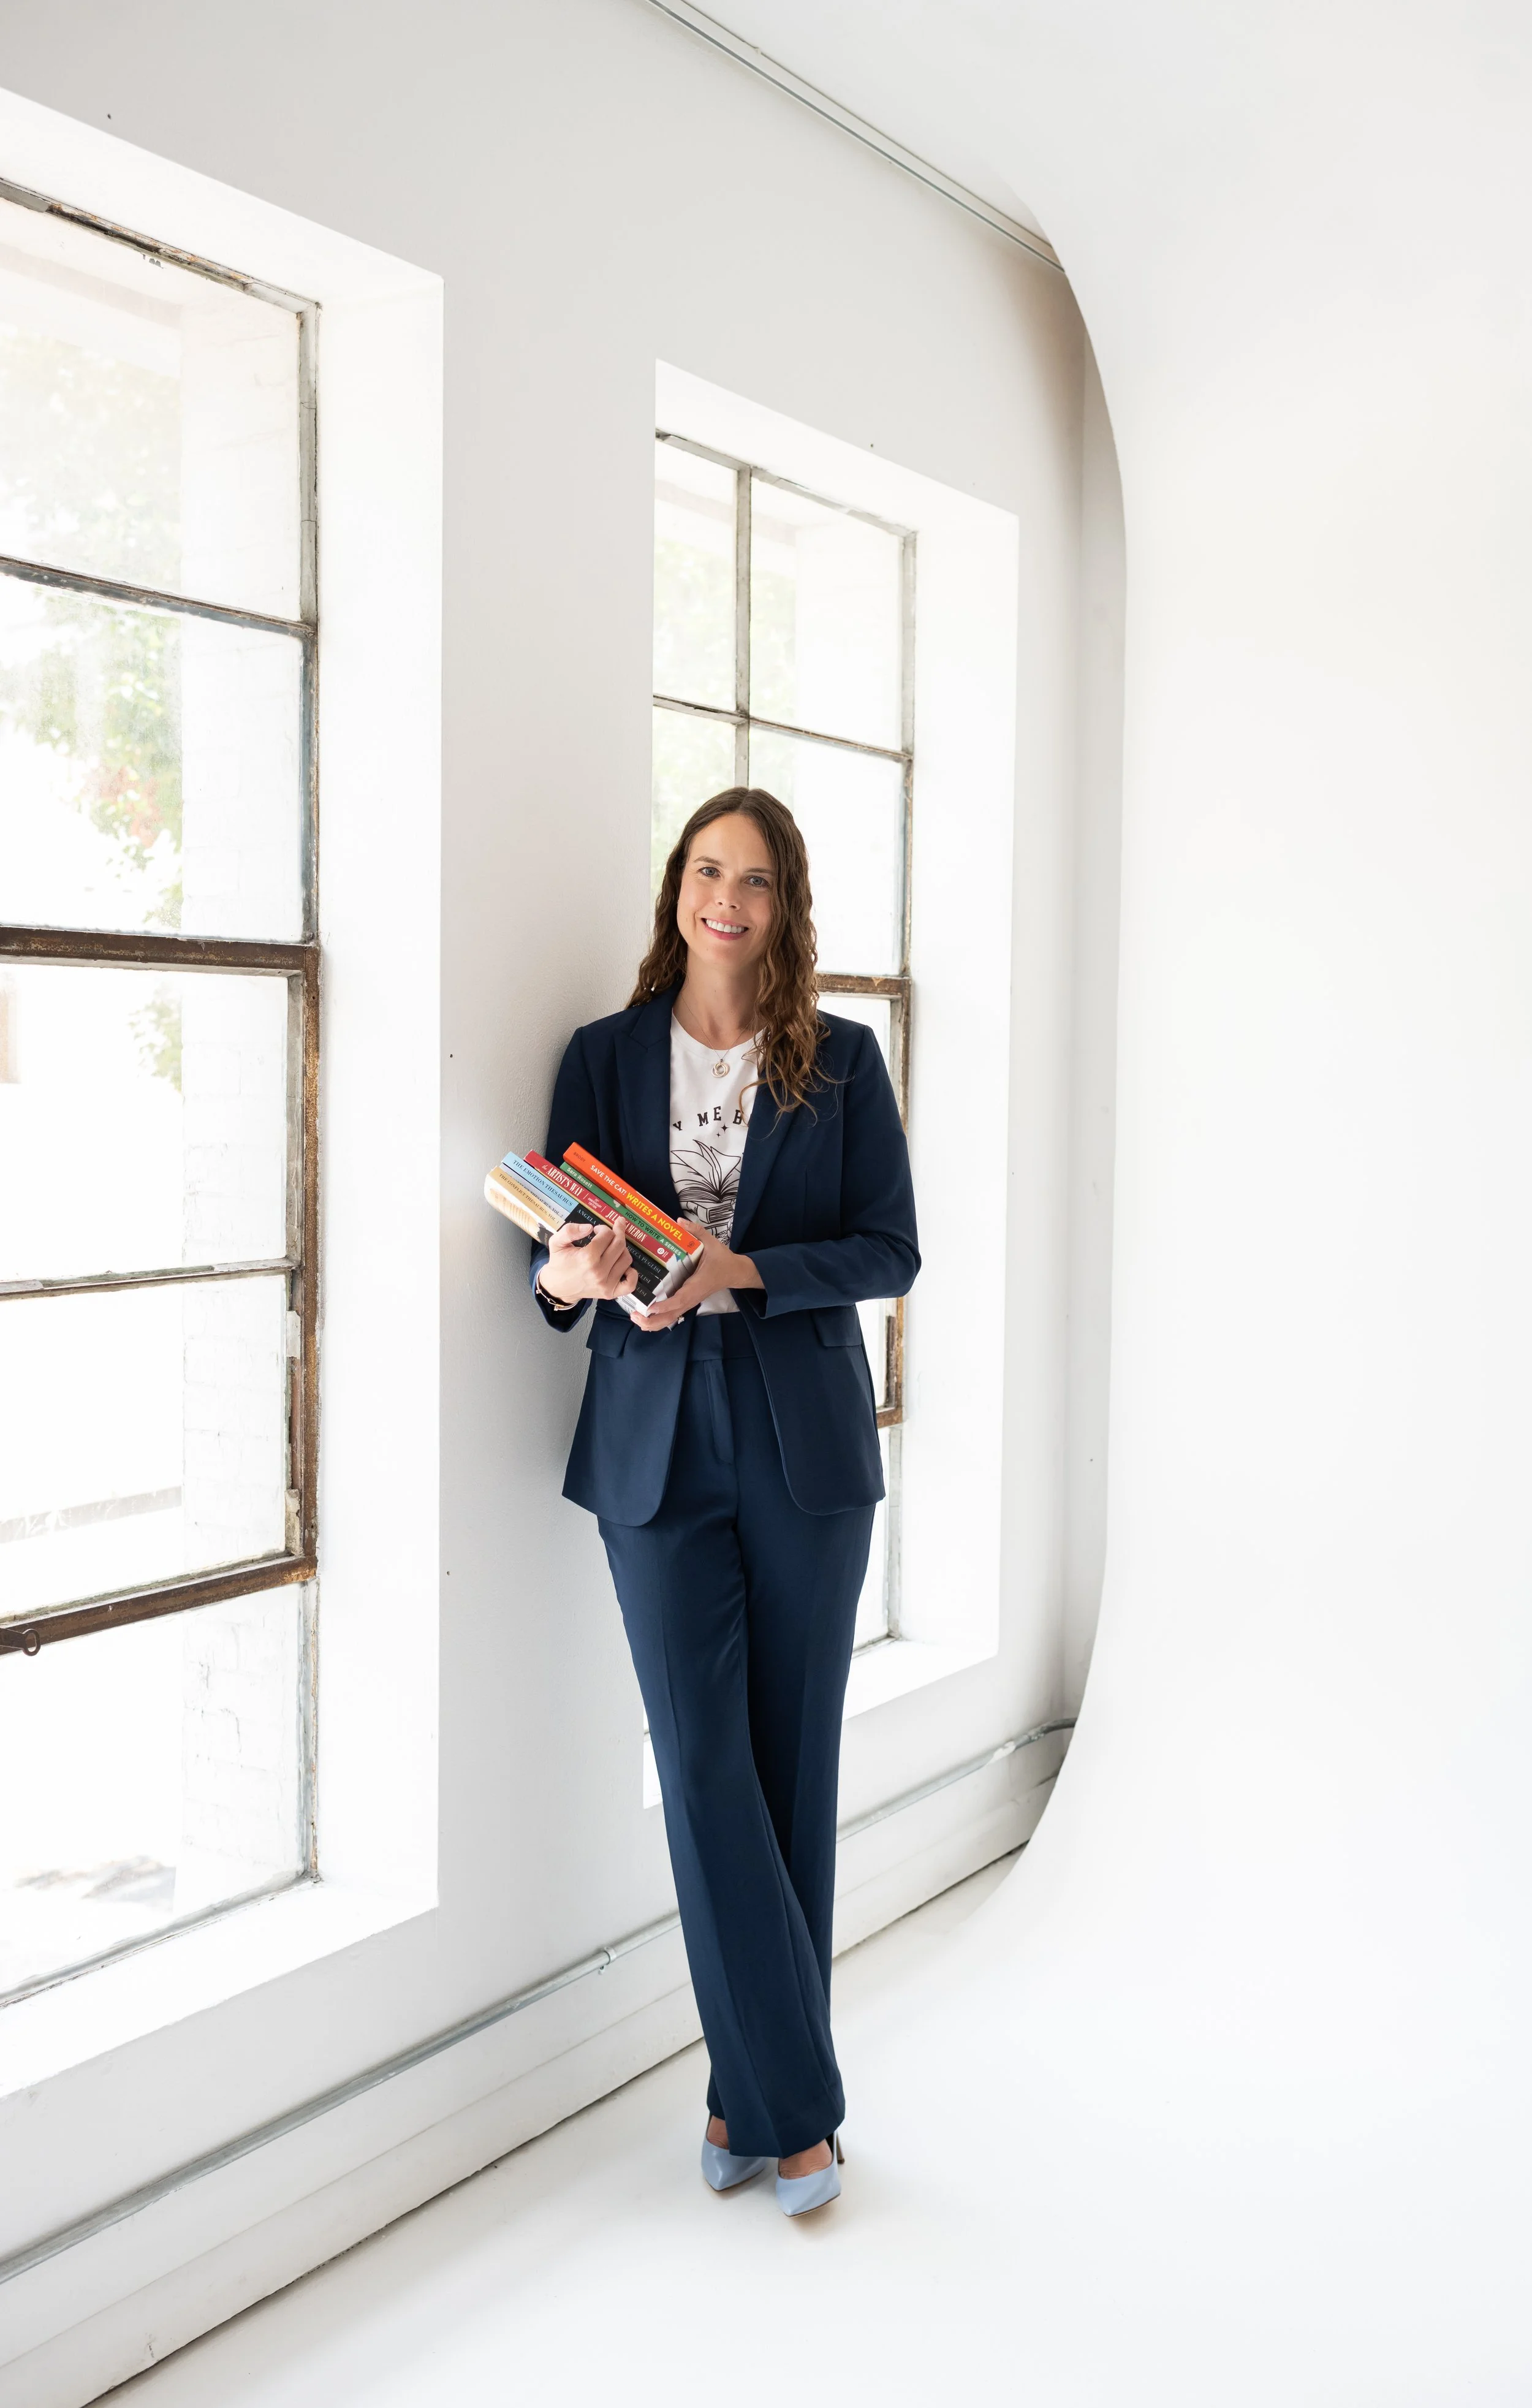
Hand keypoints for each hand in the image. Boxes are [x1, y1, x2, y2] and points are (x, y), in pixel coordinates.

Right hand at [538, 1220, 635, 1306]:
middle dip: (617, 1233)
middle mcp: (599, 1272)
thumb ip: (569, 1230)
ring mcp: (606, 1284)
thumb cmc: (559, 1263)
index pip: (607, 1235)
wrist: (557, 1287)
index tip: (597, 1230)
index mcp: (587, 1258)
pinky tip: (625, 1266)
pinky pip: (630, 1284)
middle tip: (613, 1230)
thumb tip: (589, 1227)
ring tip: (612, 1248)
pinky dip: (632, 1273)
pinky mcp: (610, 1293)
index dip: (603, 1228)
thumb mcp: (556, 1242)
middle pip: (619, 1245)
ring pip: (626, 1259)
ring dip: (622, 1250)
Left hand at [630, 1220, 761, 1331]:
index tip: (651, 1308)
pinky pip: (673, 1314)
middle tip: (635, 1316)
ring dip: (654, 1323)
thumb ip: (696, 1231)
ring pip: (672, 1318)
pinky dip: (660, 1319)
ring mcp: (690, 1302)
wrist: (735, 1272)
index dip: (666, 1305)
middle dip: (653, 1320)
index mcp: (697, 1285)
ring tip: (636, 1319)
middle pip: (672, 1316)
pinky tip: (646, 1318)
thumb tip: (678, 1221)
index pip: (681, 1299)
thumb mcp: (711, 1242)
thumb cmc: (722, 1259)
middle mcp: (692, 1297)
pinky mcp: (688, 1302)